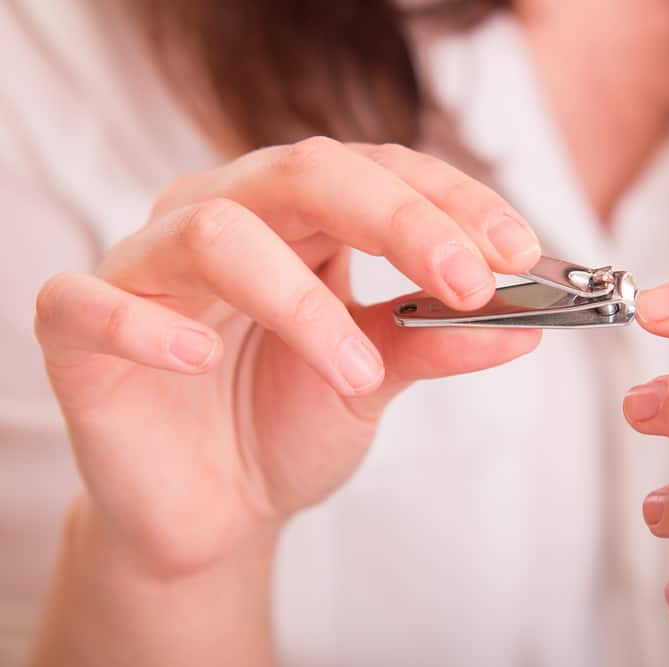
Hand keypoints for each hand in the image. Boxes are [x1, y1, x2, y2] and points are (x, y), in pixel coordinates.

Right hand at [34, 138, 541, 574]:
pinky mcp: (78, 328)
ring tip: (355, 373)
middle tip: (466, 281)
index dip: (450, 202)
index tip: (517, 251)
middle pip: (305, 174)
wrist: (213, 510)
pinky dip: (146, 325)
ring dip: (300, 301)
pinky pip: (90, 303)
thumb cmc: (284, 425)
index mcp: (298, 218)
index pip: (377, 172)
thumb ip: (436, 344)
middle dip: (399, 220)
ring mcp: (149, 266)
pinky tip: (198, 356)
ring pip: (214, 231)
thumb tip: (524, 327)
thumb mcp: (374, 382)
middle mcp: (224, 217)